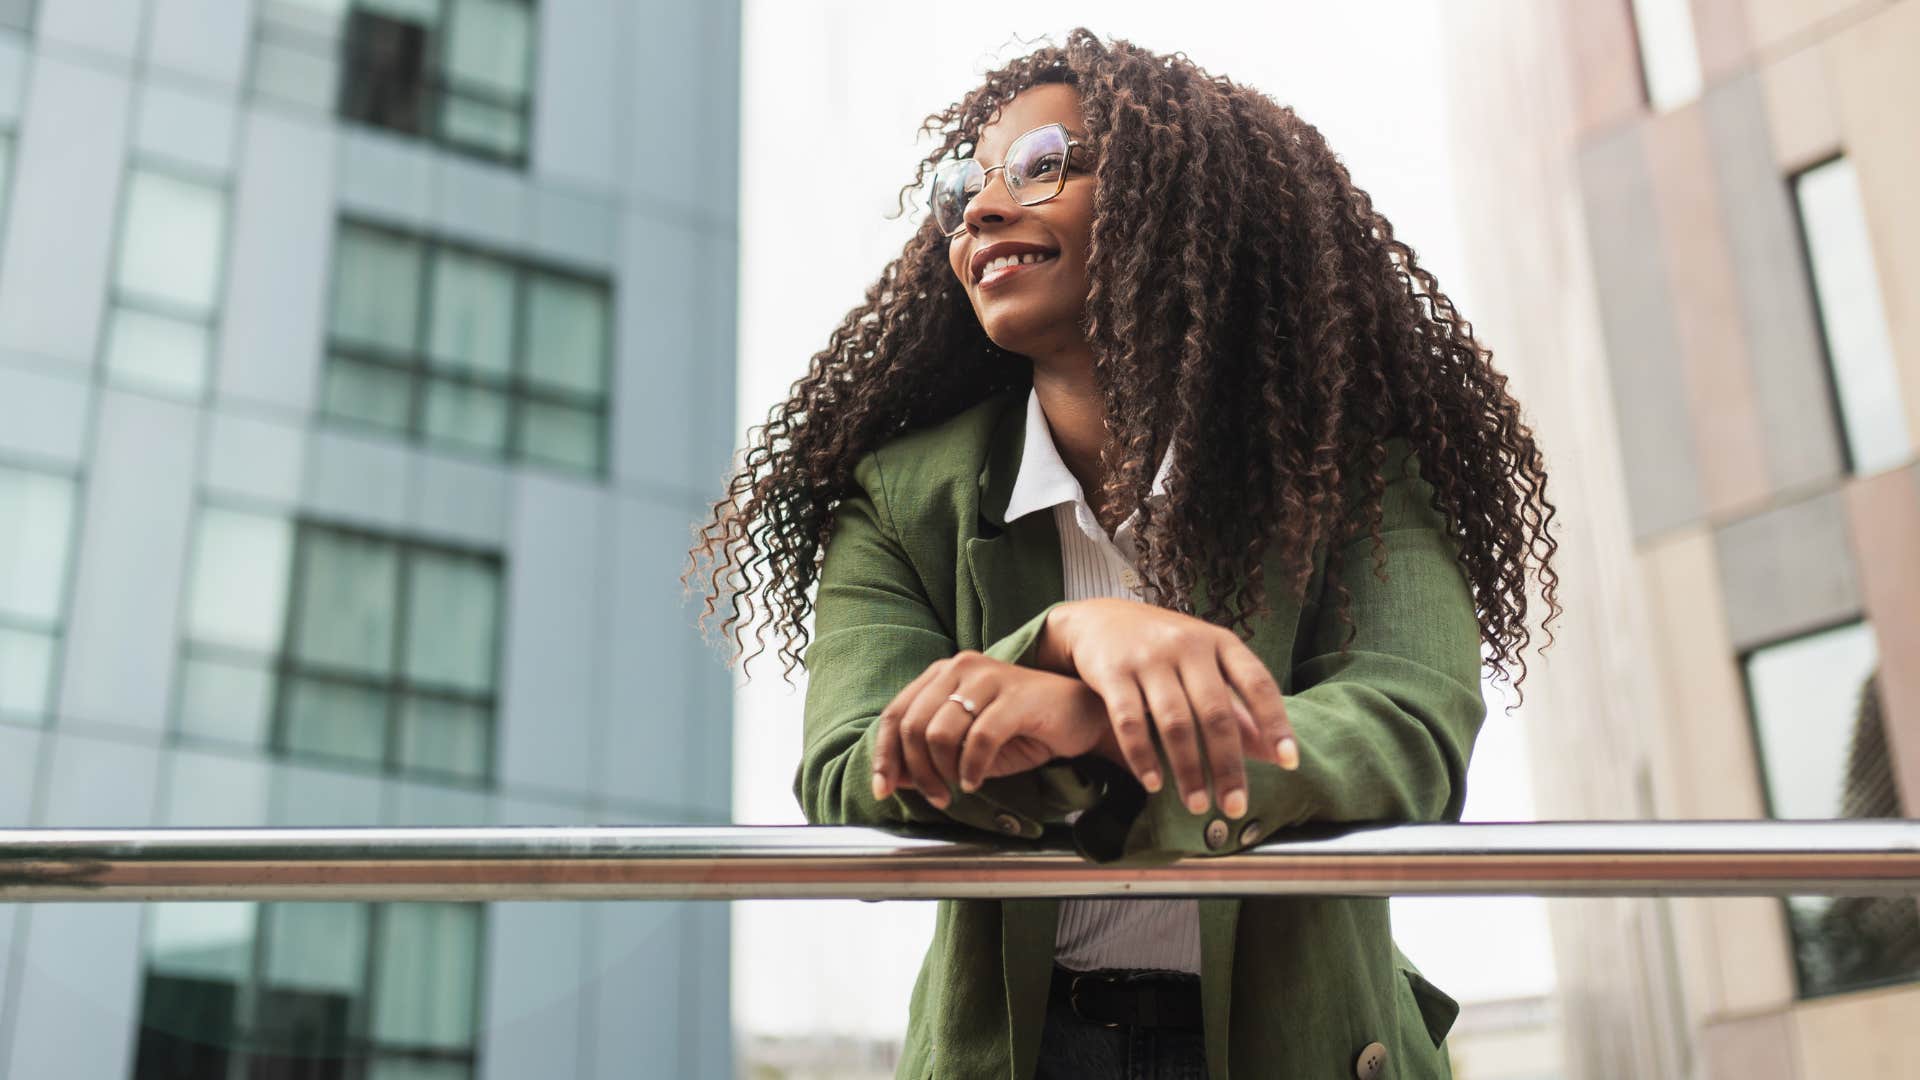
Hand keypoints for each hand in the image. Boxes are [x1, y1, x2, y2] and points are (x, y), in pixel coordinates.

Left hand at [870, 652, 1109, 808]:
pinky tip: (976, 782)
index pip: (895, 713)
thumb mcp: (967, 747)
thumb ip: (929, 756)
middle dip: (917, 771)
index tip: (882, 789)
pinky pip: (979, 739)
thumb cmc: (1023, 729)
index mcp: (943, 674)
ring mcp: (988, 678)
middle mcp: (960, 668)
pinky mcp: (1016, 696)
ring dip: (943, 772)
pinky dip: (972, 768)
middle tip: (935, 797)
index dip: (884, 755)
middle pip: (913, 725)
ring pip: (940, 732)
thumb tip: (892, 779)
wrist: (1081, 716)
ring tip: (958, 788)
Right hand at [1044, 598, 1298, 817]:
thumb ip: (1237, 706)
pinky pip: (1130, 722)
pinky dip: (1143, 757)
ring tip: (1198, 806)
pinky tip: (1153, 784)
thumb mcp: (1205, 665)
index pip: (1258, 683)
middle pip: (1216, 712)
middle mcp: (1188, 646)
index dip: (1275, 723)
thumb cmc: (1163, 649)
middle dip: (1228, 765)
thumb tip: (1273, 753)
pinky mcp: (1113, 671)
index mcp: (1220, 642)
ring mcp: (1149, 658)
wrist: (1097, 619)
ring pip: (1175, 722)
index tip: (1289, 762)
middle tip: (1235, 807)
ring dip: (1189, 770)